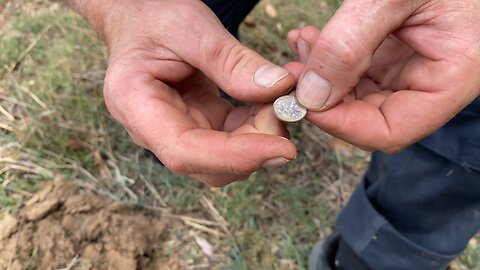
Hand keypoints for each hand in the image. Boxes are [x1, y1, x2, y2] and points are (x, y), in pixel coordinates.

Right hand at [93, 0, 296, 185]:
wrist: (142, 17)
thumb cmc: (155, 17)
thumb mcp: (191, 29)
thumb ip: (231, 61)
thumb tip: (278, 88)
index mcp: (137, 106)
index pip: (184, 151)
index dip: (235, 157)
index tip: (282, 148)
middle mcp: (154, 130)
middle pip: (208, 163)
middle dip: (255, 145)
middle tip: (287, 108)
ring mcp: (179, 129)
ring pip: (226, 157)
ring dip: (260, 135)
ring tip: (281, 98)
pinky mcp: (200, 122)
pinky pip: (234, 136)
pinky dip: (258, 123)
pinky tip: (271, 99)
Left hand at [287, 0, 479, 151]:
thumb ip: (350, 44)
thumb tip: (311, 95)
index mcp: (450, 77)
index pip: (390, 131)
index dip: (343, 125)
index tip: (304, 102)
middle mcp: (431, 81)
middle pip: (368, 117)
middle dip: (324, 98)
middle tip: (293, 72)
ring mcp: (411, 69)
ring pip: (356, 95)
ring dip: (321, 77)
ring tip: (300, 45)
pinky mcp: (394, 55)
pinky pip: (356, 71)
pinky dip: (329, 60)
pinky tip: (310, 40)